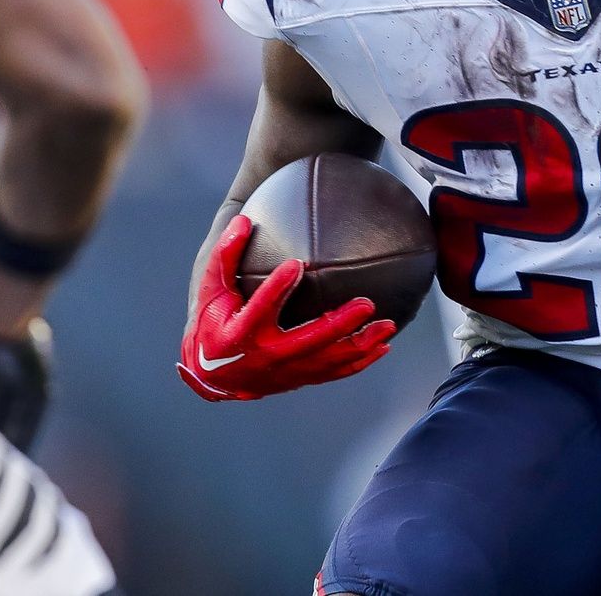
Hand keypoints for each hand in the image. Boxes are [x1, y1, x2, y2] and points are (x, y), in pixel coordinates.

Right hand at [177, 215, 394, 401]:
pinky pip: (334, 373)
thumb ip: (225, 257)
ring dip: (360, 344)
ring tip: (388, 325)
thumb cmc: (215, 324)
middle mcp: (266, 356)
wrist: (214, 376)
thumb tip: (243, 221)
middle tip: (366, 304)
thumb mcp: (212, 291)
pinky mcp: (300, 379)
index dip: (277, 288)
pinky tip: (383, 347)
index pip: (260, 308)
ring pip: (328, 361)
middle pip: (307, 341)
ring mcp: (286, 371)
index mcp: (241, 332)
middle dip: (338, 324)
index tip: (296, 264)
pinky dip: (359, 362)